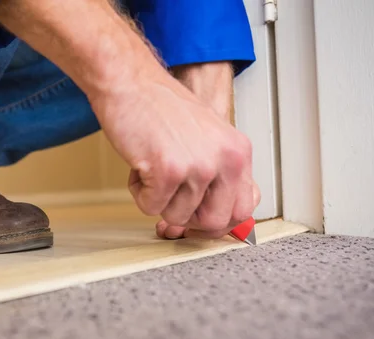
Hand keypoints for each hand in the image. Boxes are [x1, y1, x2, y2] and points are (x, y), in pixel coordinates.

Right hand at [89, 63, 257, 237]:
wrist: (130, 82)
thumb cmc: (160, 107)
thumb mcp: (206, 138)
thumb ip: (218, 175)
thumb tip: (214, 220)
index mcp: (239, 152)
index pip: (244, 209)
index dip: (218, 221)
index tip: (199, 218)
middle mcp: (225, 160)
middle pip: (213, 223)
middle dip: (187, 219)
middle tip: (170, 199)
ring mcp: (198, 166)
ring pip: (177, 217)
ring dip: (157, 199)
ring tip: (152, 169)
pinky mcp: (168, 171)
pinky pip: (151, 207)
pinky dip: (139, 192)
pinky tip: (139, 166)